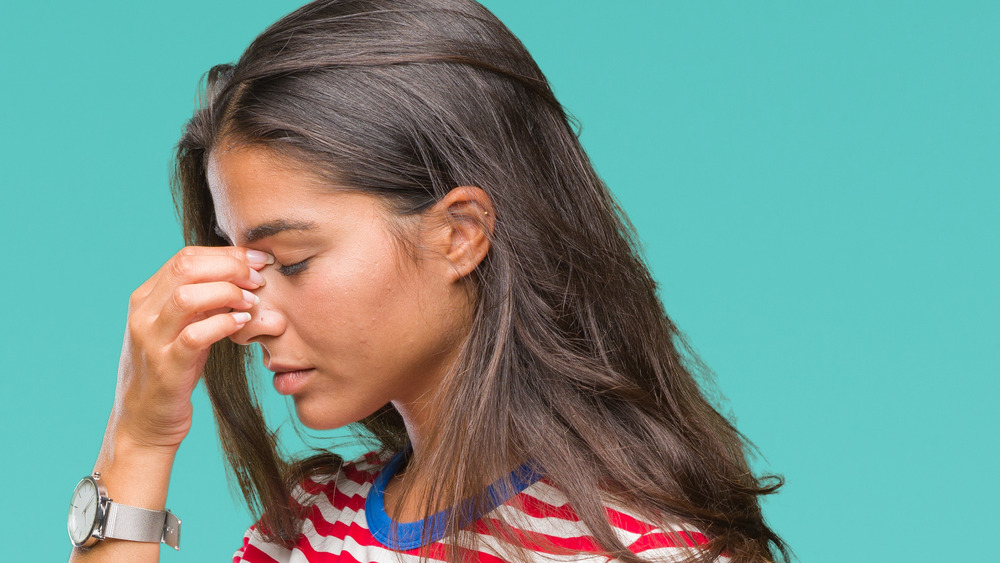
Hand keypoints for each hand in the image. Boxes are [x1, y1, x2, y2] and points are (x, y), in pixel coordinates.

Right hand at [110, 246, 272, 452]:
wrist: (144, 423)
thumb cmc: (172, 371)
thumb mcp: (183, 328)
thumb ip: (203, 301)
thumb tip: (243, 274)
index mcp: (146, 297)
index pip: (186, 257)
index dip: (227, 254)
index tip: (259, 260)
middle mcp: (143, 314)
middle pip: (186, 268)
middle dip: (230, 267)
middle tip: (260, 278)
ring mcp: (150, 340)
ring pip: (187, 297)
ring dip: (227, 293)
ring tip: (252, 301)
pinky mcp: (165, 367)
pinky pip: (194, 336)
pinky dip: (223, 324)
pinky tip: (242, 323)